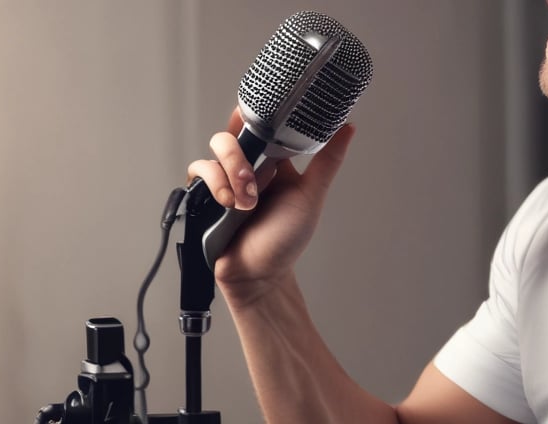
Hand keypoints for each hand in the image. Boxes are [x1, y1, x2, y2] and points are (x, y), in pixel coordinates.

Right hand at [187, 107, 354, 307]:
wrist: (259, 274)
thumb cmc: (286, 239)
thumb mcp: (311, 196)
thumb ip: (327, 161)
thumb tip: (348, 127)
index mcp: (274, 162)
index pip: (261, 126)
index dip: (255, 116)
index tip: (255, 113)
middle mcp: (248, 167)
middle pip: (233, 134)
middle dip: (239, 154)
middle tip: (254, 182)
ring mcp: (226, 179)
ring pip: (214, 151)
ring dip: (228, 173)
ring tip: (244, 203)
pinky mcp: (206, 194)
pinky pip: (198, 171)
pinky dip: (212, 183)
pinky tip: (227, 204)